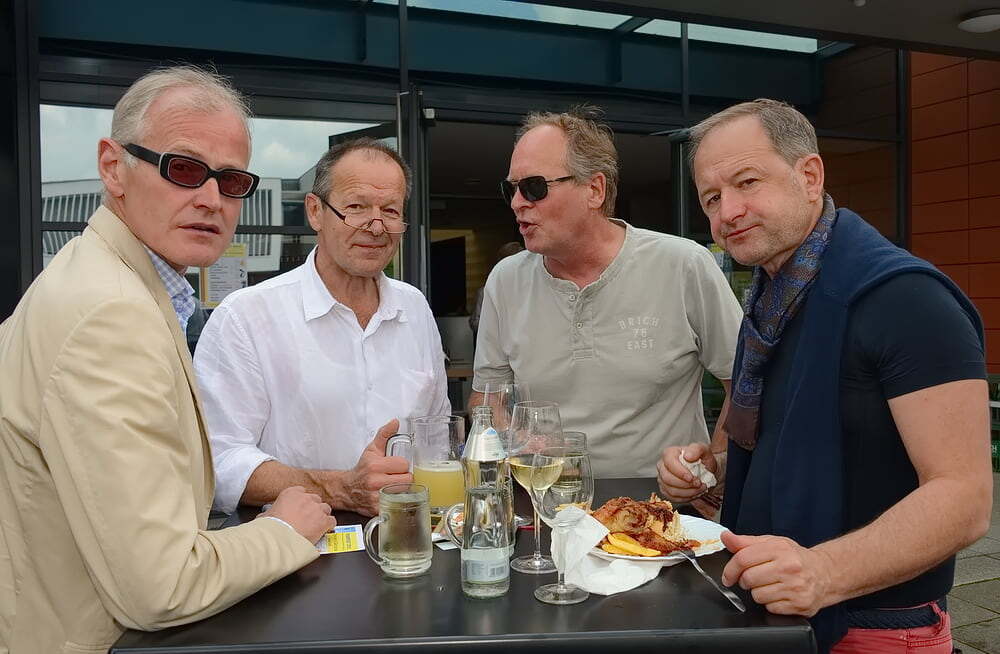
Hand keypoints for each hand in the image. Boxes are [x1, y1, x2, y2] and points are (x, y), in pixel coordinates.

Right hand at [263, 486, 335, 543]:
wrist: (279, 538)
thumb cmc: (271, 528)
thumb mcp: (265, 516)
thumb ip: (269, 513)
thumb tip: (265, 517)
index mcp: (291, 493)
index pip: (302, 492)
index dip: (302, 502)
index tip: (300, 509)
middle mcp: (306, 498)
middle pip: (315, 500)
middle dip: (313, 508)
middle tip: (308, 519)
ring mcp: (316, 508)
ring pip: (325, 509)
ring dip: (322, 516)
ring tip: (316, 526)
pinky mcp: (324, 520)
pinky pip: (332, 521)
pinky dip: (329, 526)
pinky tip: (324, 531)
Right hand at [340, 419, 411, 516]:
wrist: (347, 489)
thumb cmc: (362, 469)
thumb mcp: (372, 450)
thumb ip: (385, 435)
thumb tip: (395, 422)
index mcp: (375, 466)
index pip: (404, 465)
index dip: (402, 466)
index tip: (396, 467)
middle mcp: (375, 482)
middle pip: (407, 480)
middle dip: (404, 478)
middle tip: (396, 477)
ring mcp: (376, 497)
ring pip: (404, 492)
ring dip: (402, 490)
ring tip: (393, 486)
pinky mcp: (377, 509)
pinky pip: (397, 504)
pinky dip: (396, 501)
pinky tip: (390, 496)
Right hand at [656, 443, 715, 502]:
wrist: (704, 471)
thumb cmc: (702, 460)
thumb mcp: (704, 450)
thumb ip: (697, 449)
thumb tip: (687, 456)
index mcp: (669, 453)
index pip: (669, 463)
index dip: (680, 472)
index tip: (692, 477)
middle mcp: (662, 466)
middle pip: (667, 478)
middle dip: (685, 484)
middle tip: (698, 483)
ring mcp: (662, 479)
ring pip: (671, 490)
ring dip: (688, 492)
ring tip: (699, 488)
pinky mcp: (665, 490)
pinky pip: (673, 498)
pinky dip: (686, 498)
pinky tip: (693, 493)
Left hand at [720, 531, 834, 616]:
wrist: (826, 573)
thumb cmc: (795, 558)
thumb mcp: (772, 543)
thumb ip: (746, 542)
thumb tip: (726, 537)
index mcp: (780, 549)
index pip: (743, 558)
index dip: (730, 569)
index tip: (728, 576)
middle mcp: (789, 567)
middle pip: (748, 579)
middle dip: (745, 581)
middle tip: (754, 578)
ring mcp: (796, 587)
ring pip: (757, 596)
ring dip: (758, 593)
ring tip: (770, 585)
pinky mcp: (800, 604)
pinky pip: (770, 608)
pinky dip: (771, 603)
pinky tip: (780, 594)